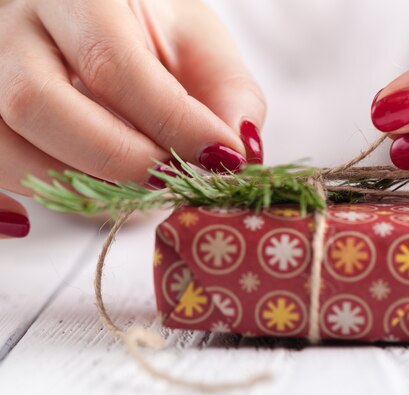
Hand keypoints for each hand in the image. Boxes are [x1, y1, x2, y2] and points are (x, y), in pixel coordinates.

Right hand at [0, 0, 265, 237]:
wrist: (94, 20)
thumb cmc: (149, 32)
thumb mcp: (200, 45)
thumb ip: (230, 93)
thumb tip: (240, 152)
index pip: (113, 63)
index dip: (171, 122)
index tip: (220, 160)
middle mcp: (15, 25)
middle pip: (38, 103)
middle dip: (117, 160)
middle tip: (174, 182)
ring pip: (3, 141)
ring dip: (75, 185)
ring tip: (135, 192)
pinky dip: (10, 201)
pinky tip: (44, 217)